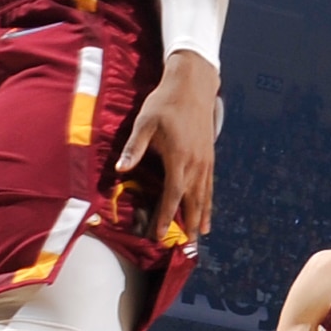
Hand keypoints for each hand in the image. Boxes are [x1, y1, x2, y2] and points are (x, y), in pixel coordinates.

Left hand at [119, 52, 220, 247]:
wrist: (193, 85)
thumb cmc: (164, 103)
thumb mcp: (144, 123)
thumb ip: (134, 148)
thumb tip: (120, 170)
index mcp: (179, 157)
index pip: (173, 194)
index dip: (165, 216)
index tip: (159, 235)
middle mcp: (196, 162)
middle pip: (194, 199)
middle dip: (189, 222)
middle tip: (188, 244)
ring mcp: (206, 159)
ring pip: (205, 193)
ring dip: (203, 214)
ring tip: (202, 233)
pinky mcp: (209, 154)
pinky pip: (210, 183)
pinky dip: (209, 199)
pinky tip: (207, 206)